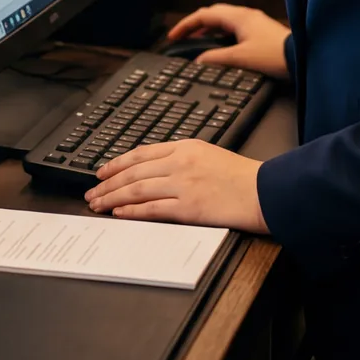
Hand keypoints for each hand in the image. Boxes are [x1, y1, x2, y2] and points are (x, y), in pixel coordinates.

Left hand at [85, 140, 266, 231]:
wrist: (267, 192)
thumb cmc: (243, 178)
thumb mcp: (210, 155)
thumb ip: (184, 159)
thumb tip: (158, 171)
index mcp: (185, 147)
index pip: (141, 153)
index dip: (117, 162)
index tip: (102, 170)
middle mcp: (180, 163)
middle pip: (134, 171)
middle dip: (108, 182)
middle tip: (91, 191)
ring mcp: (183, 185)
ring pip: (137, 189)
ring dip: (113, 196)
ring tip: (98, 204)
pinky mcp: (189, 207)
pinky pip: (153, 209)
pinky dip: (132, 210)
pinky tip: (119, 213)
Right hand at [168, 3, 289, 79]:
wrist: (304, 57)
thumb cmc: (275, 55)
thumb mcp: (241, 58)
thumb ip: (217, 59)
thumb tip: (198, 60)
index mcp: (238, 17)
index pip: (204, 15)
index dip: (186, 25)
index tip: (173, 36)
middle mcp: (245, 16)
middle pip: (213, 15)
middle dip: (195, 25)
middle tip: (183, 37)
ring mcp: (254, 23)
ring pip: (224, 22)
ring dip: (209, 30)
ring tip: (197, 43)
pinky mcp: (261, 33)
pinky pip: (234, 30)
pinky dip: (222, 36)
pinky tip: (221, 49)